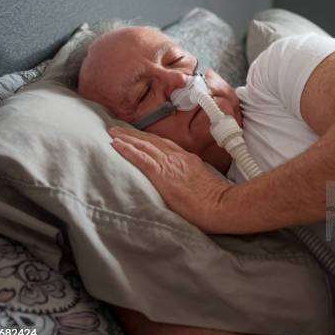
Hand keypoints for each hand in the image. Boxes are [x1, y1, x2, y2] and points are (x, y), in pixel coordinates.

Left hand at [108, 126, 231, 232]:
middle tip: (119, 129)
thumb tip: (188, 183)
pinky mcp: (163, 174)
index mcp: (189, 160)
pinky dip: (128, 150)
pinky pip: (141, 158)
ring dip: (127, 138)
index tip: (140, 137)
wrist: (221, 205)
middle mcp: (178, 158)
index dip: (151, 140)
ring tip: (113, 134)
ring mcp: (170, 164)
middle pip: (153, 142)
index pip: (166, 146)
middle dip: (135, 135)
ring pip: (144, 146)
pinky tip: (116, 145)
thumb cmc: (217, 201)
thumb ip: (195, 179)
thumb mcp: (207, 183)